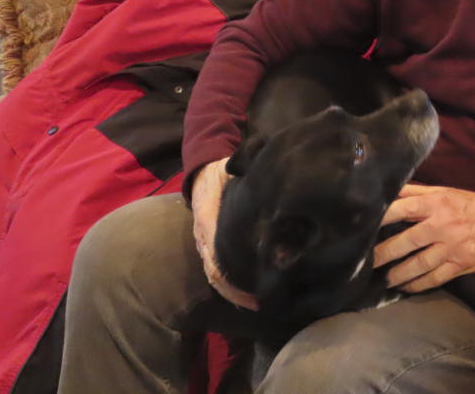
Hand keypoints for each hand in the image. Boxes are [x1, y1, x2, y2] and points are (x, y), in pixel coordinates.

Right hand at [191, 159, 257, 309]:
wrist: (201, 170)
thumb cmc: (221, 173)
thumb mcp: (232, 173)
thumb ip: (248, 181)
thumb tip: (273, 189)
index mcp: (208, 219)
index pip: (216, 259)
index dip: (232, 280)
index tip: (254, 293)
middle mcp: (203, 235)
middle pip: (214, 273)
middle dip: (234, 292)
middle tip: (259, 304)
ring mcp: (202, 240)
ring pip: (212, 273)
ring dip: (231, 291)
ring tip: (254, 303)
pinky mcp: (207, 242)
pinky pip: (214, 267)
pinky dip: (227, 282)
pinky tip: (244, 290)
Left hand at [372, 184, 474, 292]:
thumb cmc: (464, 204)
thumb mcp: (441, 192)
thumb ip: (414, 192)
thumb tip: (388, 190)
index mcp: (435, 204)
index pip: (404, 209)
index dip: (383, 218)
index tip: (365, 227)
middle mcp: (443, 225)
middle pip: (408, 241)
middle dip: (385, 253)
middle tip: (369, 262)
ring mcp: (452, 246)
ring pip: (420, 264)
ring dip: (399, 274)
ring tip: (385, 279)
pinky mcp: (461, 264)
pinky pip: (436, 278)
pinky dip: (419, 285)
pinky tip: (406, 287)